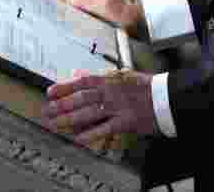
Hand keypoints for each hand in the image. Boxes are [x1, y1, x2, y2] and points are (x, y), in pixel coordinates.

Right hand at [37, 0, 147, 40]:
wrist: (157, 22)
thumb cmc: (136, 15)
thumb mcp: (113, 9)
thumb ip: (90, 3)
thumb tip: (65, 1)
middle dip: (39, 4)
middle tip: (21, 13)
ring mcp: (93, 6)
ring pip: (64, 9)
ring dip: (50, 14)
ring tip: (33, 25)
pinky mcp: (99, 18)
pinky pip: (74, 19)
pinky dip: (63, 23)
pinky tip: (58, 33)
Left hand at [43, 69, 157, 144]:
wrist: (165, 97)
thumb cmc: (144, 86)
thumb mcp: (121, 75)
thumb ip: (99, 76)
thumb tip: (79, 74)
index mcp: (109, 80)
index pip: (81, 82)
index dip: (64, 87)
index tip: (50, 92)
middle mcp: (110, 93)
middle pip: (81, 99)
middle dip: (62, 105)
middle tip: (47, 111)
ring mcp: (117, 107)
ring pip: (88, 114)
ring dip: (69, 119)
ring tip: (56, 124)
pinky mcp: (125, 122)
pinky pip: (104, 129)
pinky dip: (90, 134)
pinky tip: (78, 138)